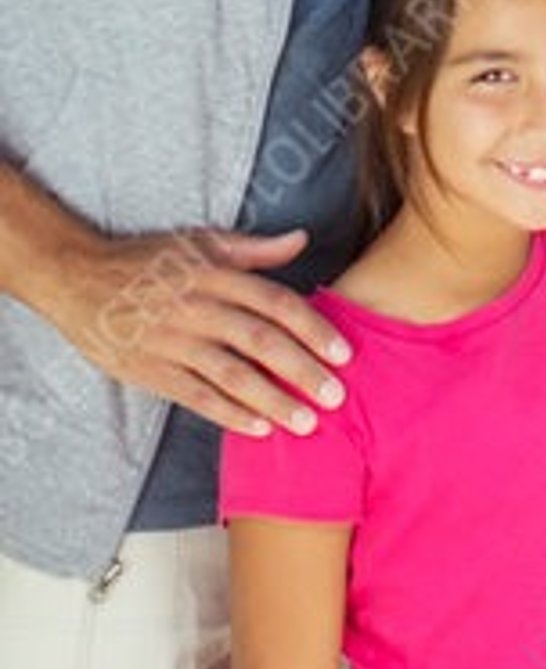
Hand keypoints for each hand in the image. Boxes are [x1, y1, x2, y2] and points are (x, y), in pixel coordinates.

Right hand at [45, 223, 351, 436]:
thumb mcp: (199, 242)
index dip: (312, 328)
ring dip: (272, 400)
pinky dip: (228, 414)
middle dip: (302, 370)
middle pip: (259, 342)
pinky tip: (258, 429)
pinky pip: (196, 396)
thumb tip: (302, 240)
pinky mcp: (152, 371)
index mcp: (214, 275)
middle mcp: (197, 308)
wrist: (78, 280)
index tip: (344, 353)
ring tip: (305, 423)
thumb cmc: (146, 260)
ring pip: (231, 375)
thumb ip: (254, 248)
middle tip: (336, 395)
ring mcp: (173, 342)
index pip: (275, 303)